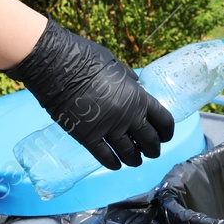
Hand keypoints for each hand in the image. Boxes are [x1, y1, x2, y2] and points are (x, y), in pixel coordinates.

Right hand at [3, 18, 174, 169]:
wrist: (56, 65)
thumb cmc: (85, 58)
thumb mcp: (116, 66)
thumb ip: (129, 81)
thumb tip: (135, 86)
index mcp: (138, 97)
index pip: (164, 121)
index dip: (167, 132)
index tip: (165, 136)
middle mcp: (127, 116)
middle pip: (150, 141)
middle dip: (153, 149)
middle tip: (151, 152)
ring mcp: (107, 129)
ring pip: (129, 153)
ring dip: (135, 159)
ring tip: (135, 161)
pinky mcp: (87, 137)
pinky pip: (105, 157)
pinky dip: (113, 163)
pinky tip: (115, 165)